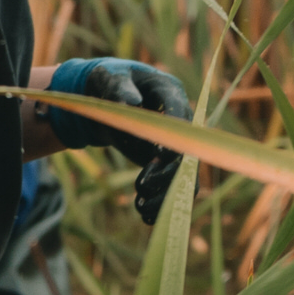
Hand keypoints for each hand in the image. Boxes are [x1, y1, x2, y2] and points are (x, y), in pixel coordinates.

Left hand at [41, 58, 192, 222]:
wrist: (107, 96)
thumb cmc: (108, 81)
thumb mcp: (108, 78)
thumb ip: (119, 88)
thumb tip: (130, 103)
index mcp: (169, 92)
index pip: (180, 115)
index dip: (174, 136)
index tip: (159, 155)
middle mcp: (178, 119)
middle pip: (186, 151)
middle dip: (168, 173)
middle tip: (141, 185)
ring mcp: (174, 141)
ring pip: (182, 175)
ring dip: (165, 194)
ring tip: (141, 206)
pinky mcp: (164, 160)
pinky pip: (172, 185)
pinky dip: (161, 202)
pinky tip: (144, 215)